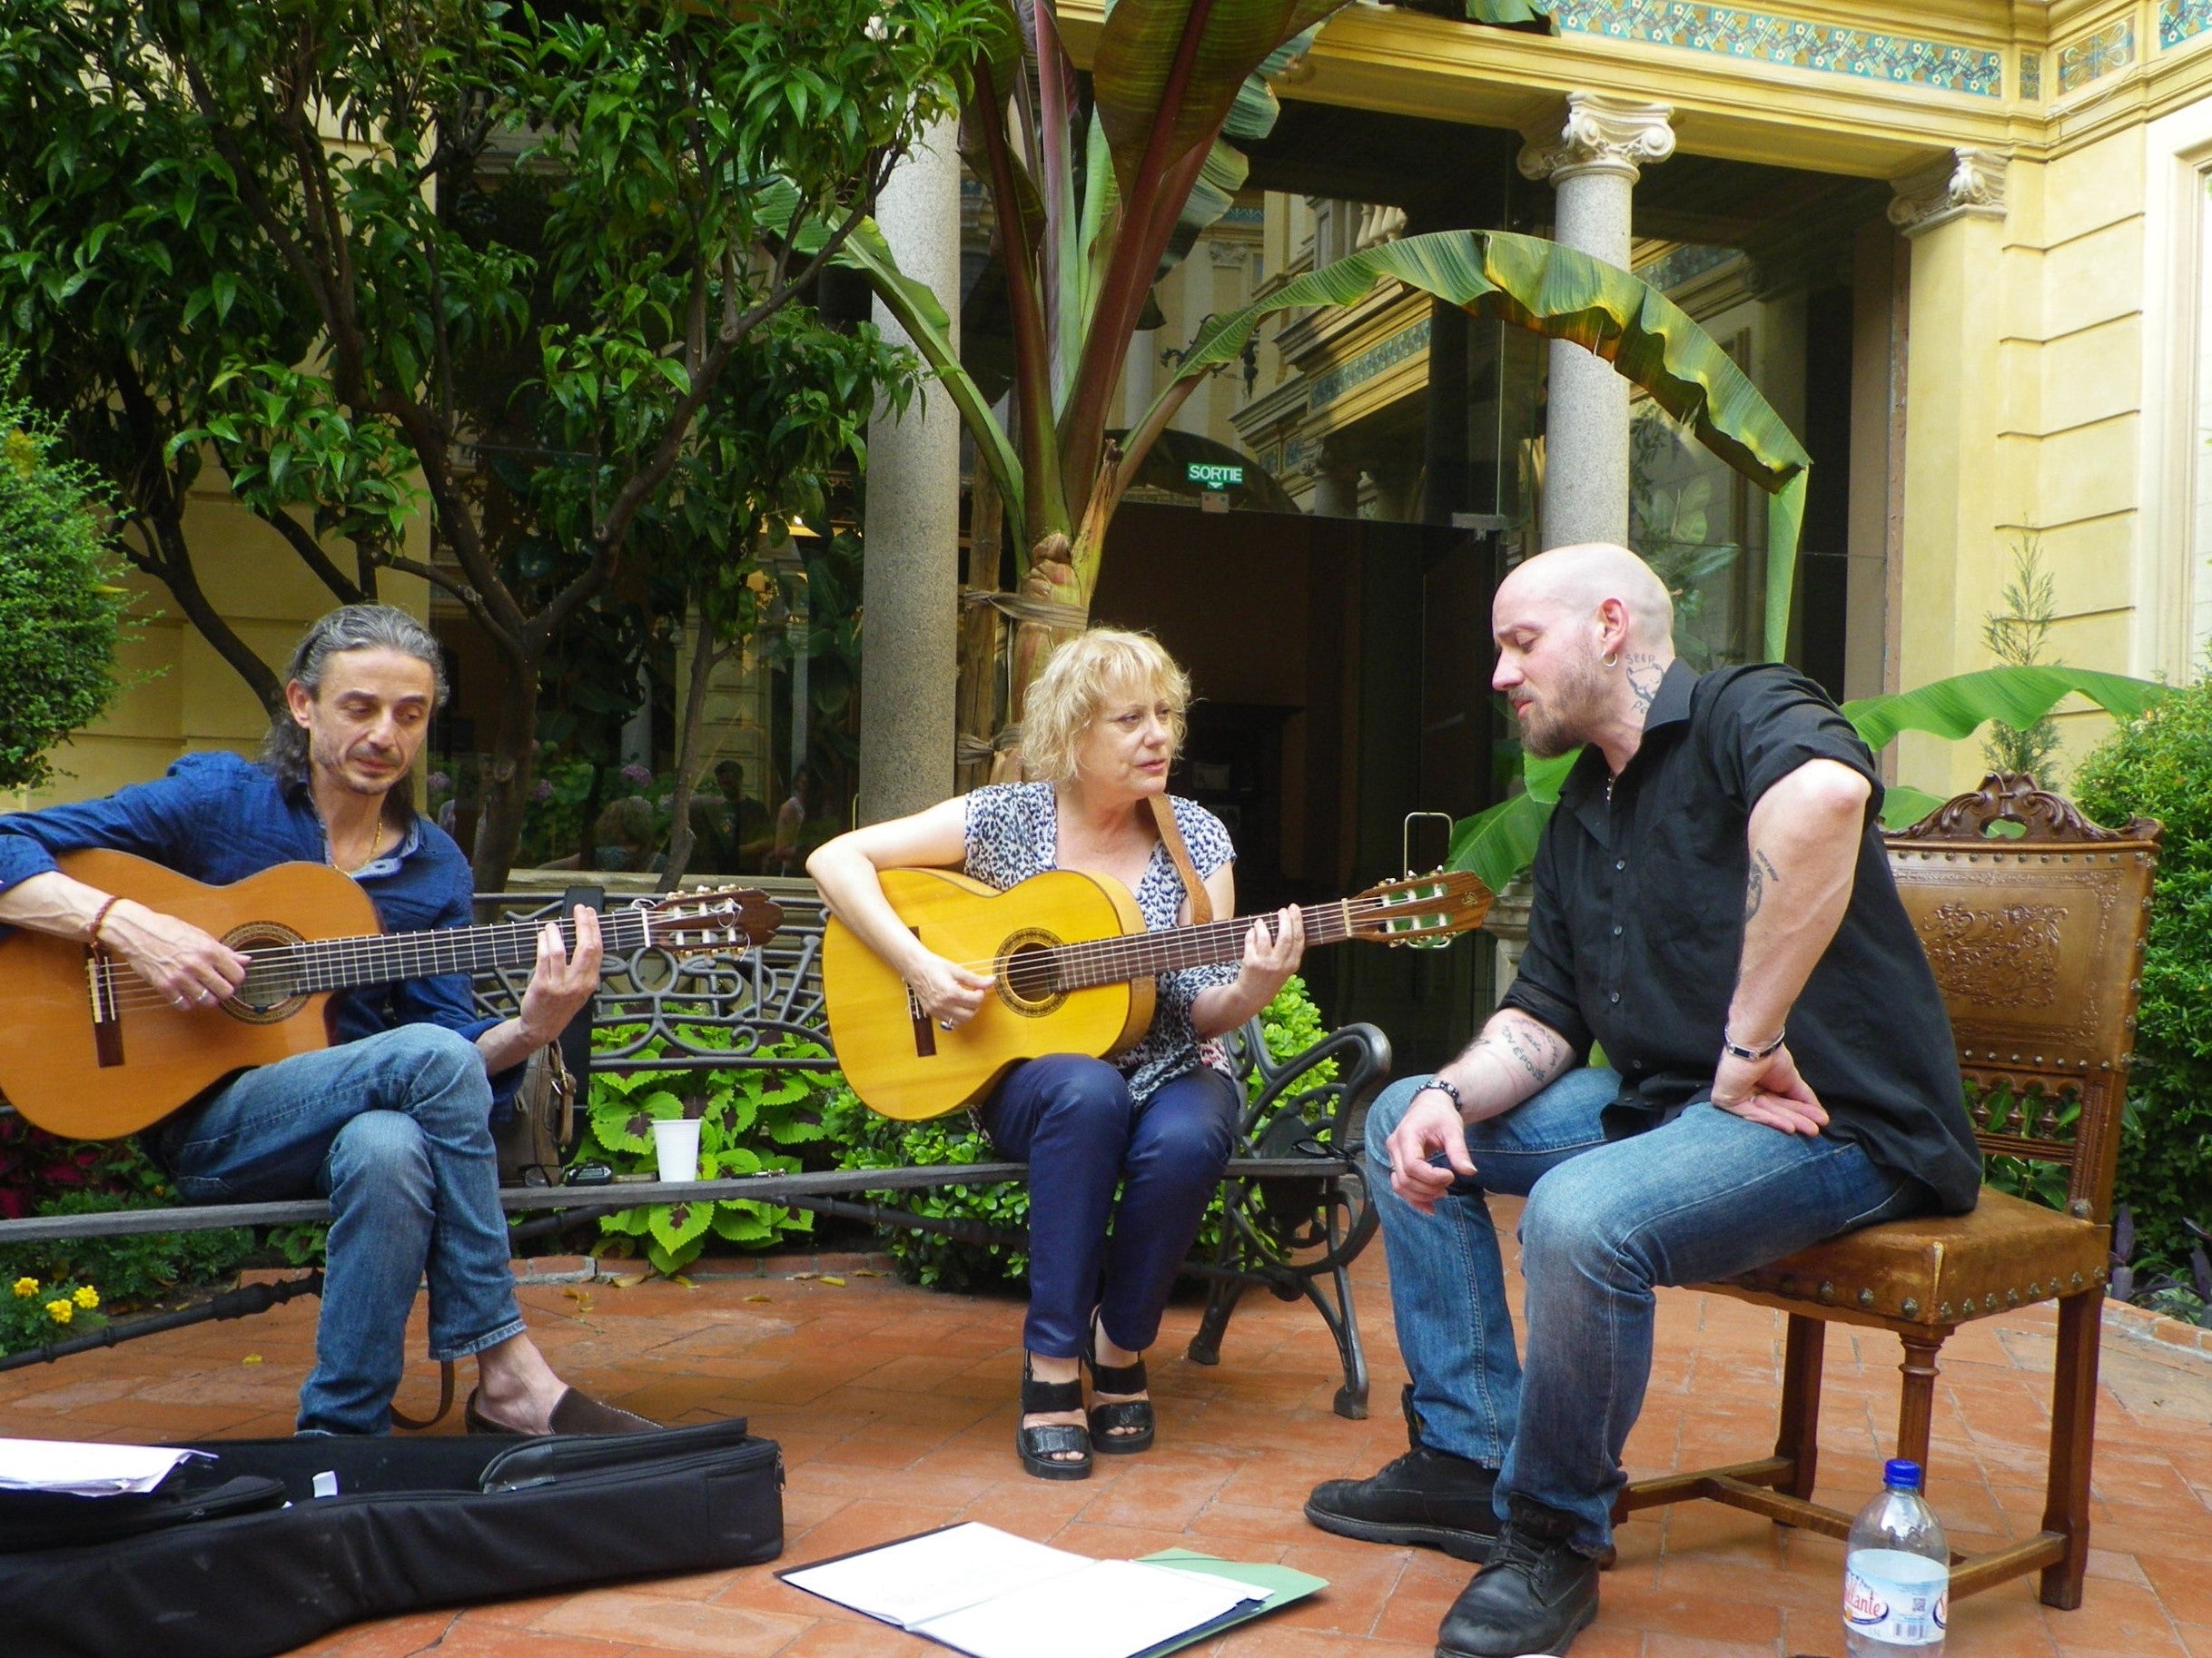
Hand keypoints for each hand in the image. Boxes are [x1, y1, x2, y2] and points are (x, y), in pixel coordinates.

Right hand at [103, 899, 248, 1009]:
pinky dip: (187, 1002)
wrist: (137, 931)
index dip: (236, 978)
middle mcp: (197, 965)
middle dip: (225, 990)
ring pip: (207, 1001)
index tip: (230, 977)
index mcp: (209, 950)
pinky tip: (185, 993)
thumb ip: (224, 951)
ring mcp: (180, 977)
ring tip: (203, 990)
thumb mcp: (200, 935)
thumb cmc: (168, 930)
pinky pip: (184, 1005)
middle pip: (226, 992)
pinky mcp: (164, 986)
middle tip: (218, 986)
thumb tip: (246, 960)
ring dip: (208, 998)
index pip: (237, 975)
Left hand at [516, 905, 602, 1045]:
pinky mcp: (542, 985)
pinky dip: (543, 942)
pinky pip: (543, 958)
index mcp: (590, 982)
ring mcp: (560, 985)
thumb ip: (584, 969)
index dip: (594, 928)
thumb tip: (582, 938)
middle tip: (579, 909)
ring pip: (561, 950)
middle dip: (583, 923)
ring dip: (556, 932)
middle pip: (585, 947)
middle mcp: (578, 983)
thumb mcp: (580, 990)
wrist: (541, 1028)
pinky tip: (543, 935)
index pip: (597, 950)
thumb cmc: (560, 1006)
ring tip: (553, 925)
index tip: (590, 914)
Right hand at [905, 952, 991, 1028]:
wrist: (915, 967)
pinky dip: (956, 1015)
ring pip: (960, 1021)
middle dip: (975, 1005)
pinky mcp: (932, 1013)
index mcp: (950, 993)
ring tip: (965, 1000)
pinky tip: (956, 1004)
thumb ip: (975, 979)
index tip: (979, 988)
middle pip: (969, 1014)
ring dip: (967, 1012)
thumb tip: (991, 981)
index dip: (980, 994)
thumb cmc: (934, 966)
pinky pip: (949, 1021)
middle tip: (973, 994)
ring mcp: (936, 1010)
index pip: (975, 1001)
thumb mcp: (957, 970)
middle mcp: (943, 1005)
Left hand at [1233, 905, 1305, 1004]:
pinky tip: (1252, 931)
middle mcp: (1281, 964)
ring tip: (1260, 921)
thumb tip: (1289, 923)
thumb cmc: (1270, 978)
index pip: (1299, 939)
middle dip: (1284, 919)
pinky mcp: (1251, 962)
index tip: (1294, 908)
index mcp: (1293, 964)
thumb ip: (1289, 950)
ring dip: (1262, 925)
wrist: (1252, 995)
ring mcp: (1265, 964)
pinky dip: (1251, 933)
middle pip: (1286, 936)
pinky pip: (1251, 941)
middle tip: (1282, 910)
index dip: (1297, 921)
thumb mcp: (1286, 967)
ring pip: (1265, 937)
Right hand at [1381, 1085, 1478, 1214]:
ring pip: (1399, 1186)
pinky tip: (1429, 1206)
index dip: (1431, 1177)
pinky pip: (1400, 1186)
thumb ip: (1459, 1151)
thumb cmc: (1441, 1115)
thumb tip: (1470, 1172)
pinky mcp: (1396, 1164)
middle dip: (1427, 1189)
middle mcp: (1394, 1147)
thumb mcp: (1453, 1129)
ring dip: (1420, 1196)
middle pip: (1404, 1179)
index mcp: (1406, 1135)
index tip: (1450, 1175)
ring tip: (1441, 1194)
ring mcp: (1393, 1156)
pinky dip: (1413, 1198)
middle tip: (1448, 1187)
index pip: (1412, 1165)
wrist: (1429, 1105)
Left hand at [1710, 1043, 1827, 1135]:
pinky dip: (1772, 1120)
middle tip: (1816, 1130)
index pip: (1783, 1105)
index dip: (1803, 1113)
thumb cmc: (1771, 1056)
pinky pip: (1752, 1114)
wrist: (1757, 1043)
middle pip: (1776, 1112)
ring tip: (1811, 1129)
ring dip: (1790, 1122)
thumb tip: (1821, 1115)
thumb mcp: (1792, 1081)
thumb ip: (1804, 1098)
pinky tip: (1790, 1127)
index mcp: (1760, 1089)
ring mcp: (1735, 1098)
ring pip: (1766, 1115)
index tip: (1822, 1121)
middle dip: (1798, 1121)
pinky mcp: (1725, 1100)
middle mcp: (1747, 1095)